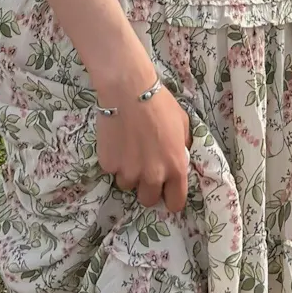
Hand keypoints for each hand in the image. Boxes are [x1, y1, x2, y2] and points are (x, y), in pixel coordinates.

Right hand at [94, 75, 192, 213]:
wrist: (129, 90)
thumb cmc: (159, 102)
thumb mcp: (182, 122)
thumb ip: (182, 145)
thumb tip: (180, 155)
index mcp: (175, 167)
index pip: (176, 202)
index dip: (171, 196)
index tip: (166, 189)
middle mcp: (153, 176)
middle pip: (149, 199)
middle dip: (147, 186)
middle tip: (145, 166)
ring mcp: (129, 173)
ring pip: (128, 184)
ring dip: (129, 172)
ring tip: (129, 148)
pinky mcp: (109, 166)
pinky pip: (113, 170)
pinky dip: (115, 160)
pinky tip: (117, 140)